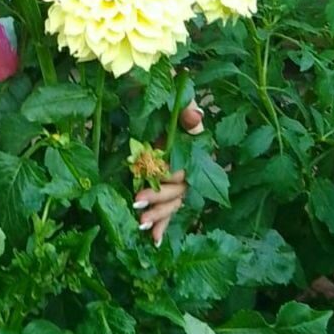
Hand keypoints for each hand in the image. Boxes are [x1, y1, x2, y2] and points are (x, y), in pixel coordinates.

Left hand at [133, 101, 202, 245]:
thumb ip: (185, 107)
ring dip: (159, 216)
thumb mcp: (173, 97)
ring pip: (174, 202)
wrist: (152, 94)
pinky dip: (162, 224)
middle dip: (159, 198)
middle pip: (178, 189)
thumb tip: (195, 117)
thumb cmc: (163, 95)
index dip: (169, 175)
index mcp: (189, 148)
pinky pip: (169, 209)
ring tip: (141, 225)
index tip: (151, 176)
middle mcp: (187, 166)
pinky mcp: (165, 185)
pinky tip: (153, 240)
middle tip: (137, 203)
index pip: (182, 167)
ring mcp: (177, 178)